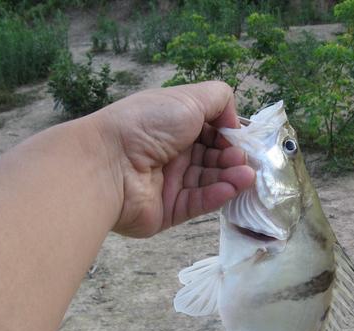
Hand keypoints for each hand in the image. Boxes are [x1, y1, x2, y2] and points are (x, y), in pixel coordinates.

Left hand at [90, 81, 254, 236]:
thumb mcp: (188, 98)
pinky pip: (198, 202)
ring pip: (209, 181)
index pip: (211, 131)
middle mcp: (172, 152)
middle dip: (232, 157)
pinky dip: (217, 195)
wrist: (107, 164)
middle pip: (213, 157)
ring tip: (246, 174)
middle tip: (244, 158)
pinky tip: (231, 187)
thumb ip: (220, 100)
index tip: (241, 138)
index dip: (229, 134)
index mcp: (173, 125)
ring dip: (231, 176)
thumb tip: (234, 122)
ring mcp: (170, 182)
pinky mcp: (169, 209)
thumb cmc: (146, 124)